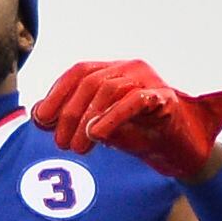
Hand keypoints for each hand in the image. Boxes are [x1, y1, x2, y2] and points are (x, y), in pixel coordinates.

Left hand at [30, 60, 221, 180]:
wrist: (183, 152)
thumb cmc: (142, 136)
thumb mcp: (103, 129)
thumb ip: (74, 119)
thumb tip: (39, 115)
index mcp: (114, 71)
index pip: (78, 72)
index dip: (56, 94)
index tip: (41, 121)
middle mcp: (130, 68)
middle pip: (89, 81)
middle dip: (68, 113)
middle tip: (62, 145)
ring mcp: (149, 80)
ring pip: (108, 88)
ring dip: (86, 120)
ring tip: (78, 148)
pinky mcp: (165, 99)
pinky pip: (134, 101)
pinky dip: (111, 117)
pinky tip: (96, 134)